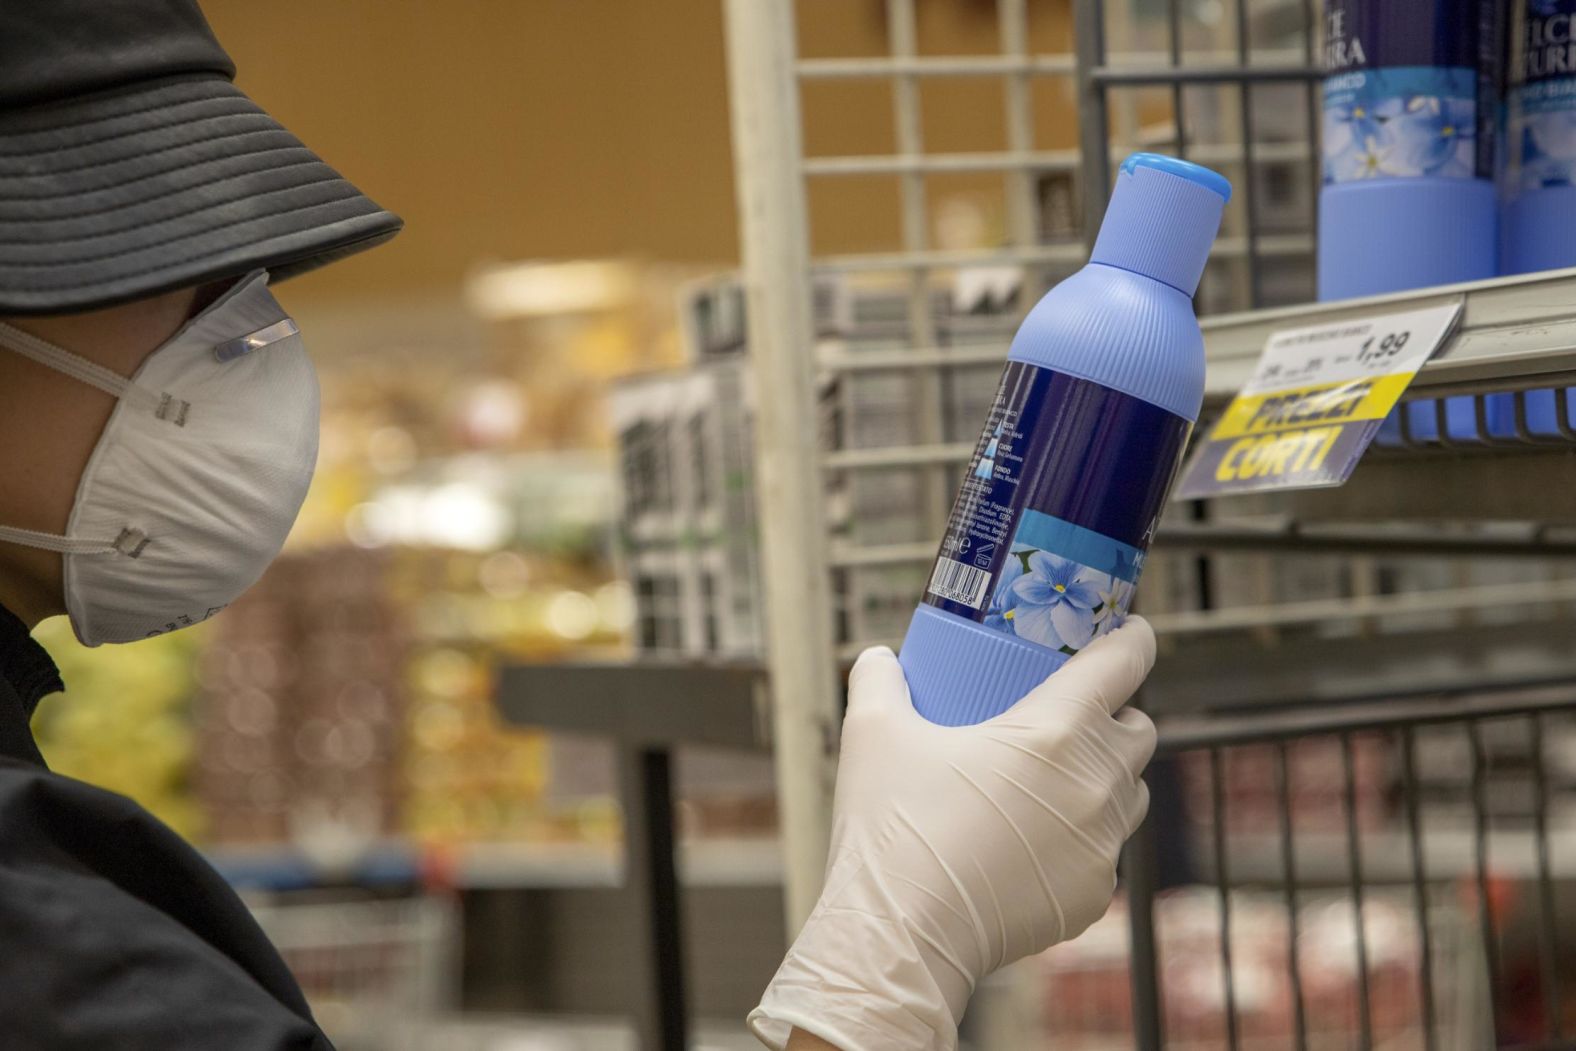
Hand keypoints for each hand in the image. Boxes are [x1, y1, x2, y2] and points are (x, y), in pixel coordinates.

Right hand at [749, 618, 1157, 1050]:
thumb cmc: (892, 826)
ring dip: (1104, 778)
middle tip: (1070, 713)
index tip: (1126, 630)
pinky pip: (1104, 853)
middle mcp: (1095, 783)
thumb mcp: (872, 733)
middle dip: (1115, 715)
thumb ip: (879, 679)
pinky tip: (1031, 844)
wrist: (901, 934)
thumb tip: (879, 657)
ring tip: (1052, 780)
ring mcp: (1101, 845)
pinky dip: (1079, 840)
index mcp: (1055, 730)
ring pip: (1130, 794)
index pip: (1124, 664)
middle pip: (1139, 730)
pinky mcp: (1092, 895)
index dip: (1131, 638)